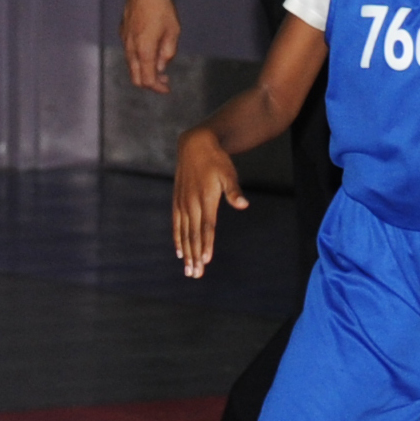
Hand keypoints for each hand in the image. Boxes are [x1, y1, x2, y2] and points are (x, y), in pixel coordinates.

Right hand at [121, 0, 180, 92]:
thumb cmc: (161, 8)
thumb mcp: (173, 32)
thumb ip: (167, 52)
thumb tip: (162, 65)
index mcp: (144, 50)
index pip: (148, 79)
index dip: (158, 88)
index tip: (167, 88)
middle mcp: (131, 48)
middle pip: (135, 77)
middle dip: (150, 83)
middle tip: (164, 81)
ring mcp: (124, 40)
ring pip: (131, 65)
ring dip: (144, 69)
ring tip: (159, 65)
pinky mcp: (123, 32)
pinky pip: (129, 52)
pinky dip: (138, 58)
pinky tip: (150, 50)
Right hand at [173, 128, 246, 279]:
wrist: (194, 146)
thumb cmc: (216, 160)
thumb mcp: (228, 173)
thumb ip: (234, 191)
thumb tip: (243, 205)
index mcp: (205, 199)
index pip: (206, 227)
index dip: (206, 245)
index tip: (205, 261)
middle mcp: (191, 204)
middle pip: (193, 235)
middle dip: (194, 256)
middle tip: (195, 274)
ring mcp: (182, 203)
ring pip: (183, 233)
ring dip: (185, 252)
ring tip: (188, 269)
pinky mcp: (177, 202)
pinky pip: (176, 224)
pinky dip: (177, 239)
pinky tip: (179, 251)